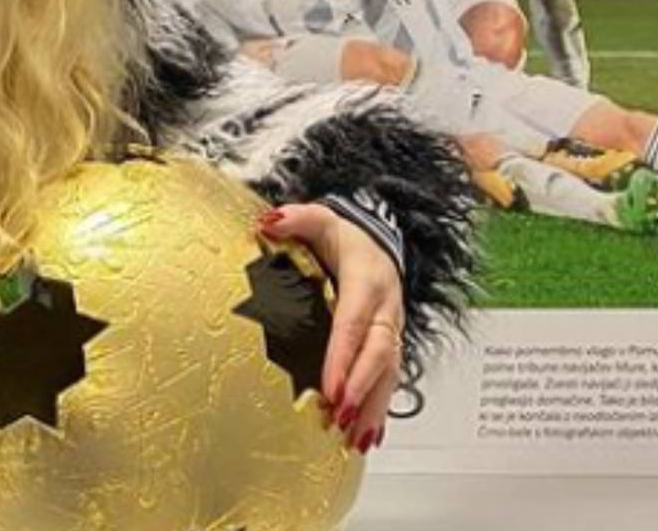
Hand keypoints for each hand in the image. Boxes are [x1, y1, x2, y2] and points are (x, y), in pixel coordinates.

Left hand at [260, 204, 403, 451]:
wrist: (379, 240)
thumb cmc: (346, 239)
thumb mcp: (320, 220)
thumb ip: (295, 219)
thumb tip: (268, 222)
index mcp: (367, 281)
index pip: (355, 324)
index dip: (344, 357)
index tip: (332, 387)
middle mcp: (385, 309)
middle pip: (379, 355)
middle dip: (362, 389)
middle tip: (340, 416)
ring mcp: (390, 330)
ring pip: (388, 374)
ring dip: (374, 409)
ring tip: (355, 439)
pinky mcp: (388, 345)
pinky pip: (388, 380)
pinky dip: (379, 409)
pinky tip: (367, 436)